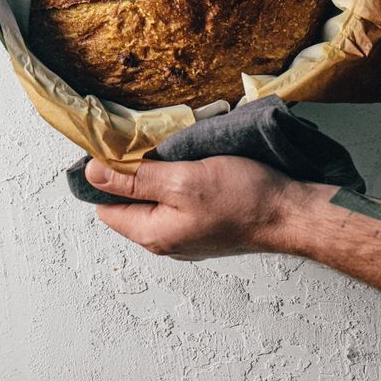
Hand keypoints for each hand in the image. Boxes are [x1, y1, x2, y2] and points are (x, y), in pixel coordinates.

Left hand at [85, 155, 313, 259]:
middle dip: (130, 171)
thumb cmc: (240, 197)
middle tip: (144, 142)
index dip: (104, 175)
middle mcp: (164, 239)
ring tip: (169, 148)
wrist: (288, 212)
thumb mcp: (182, 181)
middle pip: (128, 201)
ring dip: (155, 172)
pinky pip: (175, 198)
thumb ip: (135, 178)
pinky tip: (188, 160)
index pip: (105, 205)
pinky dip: (176, 178)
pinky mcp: (203, 221)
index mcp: (151, 234)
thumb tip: (92, 173)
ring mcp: (185, 232)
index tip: (113, 146)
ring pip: (153, 197)